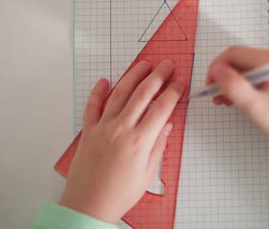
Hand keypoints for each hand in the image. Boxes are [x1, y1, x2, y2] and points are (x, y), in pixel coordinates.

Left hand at [59, 60, 184, 222]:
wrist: (88, 204)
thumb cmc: (120, 193)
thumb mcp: (148, 173)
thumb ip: (158, 146)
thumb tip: (166, 124)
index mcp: (140, 141)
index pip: (161, 108)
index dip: (173, 92)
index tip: (180, 81)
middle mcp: (121, 129)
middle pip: (142, 94)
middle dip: (157, 76)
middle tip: (166, 65)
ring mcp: (103, 127)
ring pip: (119, 94)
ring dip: (133, 76)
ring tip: (143, 65)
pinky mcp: (88, 131)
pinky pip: (92, 106)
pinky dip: (98, 91)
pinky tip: (104, 80)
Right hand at [206, 46, 268, 165]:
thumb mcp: (253, 105)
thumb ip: (232, 85)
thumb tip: (215, 70)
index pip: (234, 54)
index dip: (216, 68)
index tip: (209, 86)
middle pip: (239, 59)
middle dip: (224, 77)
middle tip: (216, 97)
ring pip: (245, 67)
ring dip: (232, 82)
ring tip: (225, 101)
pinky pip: (255, 73)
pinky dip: (243, 84)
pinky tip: (237, 98)